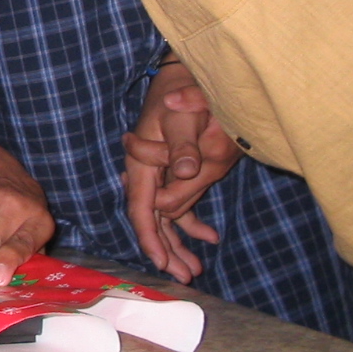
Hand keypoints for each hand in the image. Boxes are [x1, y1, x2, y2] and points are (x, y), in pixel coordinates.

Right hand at [123, 59, 240, 282]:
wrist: (181, 76)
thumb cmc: (177, 93)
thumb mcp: (180, 115)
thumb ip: (182, 144)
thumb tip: (185, 171)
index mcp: (142, 162)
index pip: (141, 208)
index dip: (150, 237)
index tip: (161, 263)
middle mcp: (148, 172)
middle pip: (153, 219)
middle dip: (167, 249)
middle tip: (184, 275)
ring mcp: (160, 173)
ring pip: (166, 216)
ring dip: (179, 242)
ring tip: (196, 267)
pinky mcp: (174, 171)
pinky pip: (179, 203)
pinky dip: (192, 221)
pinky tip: (211, 236)